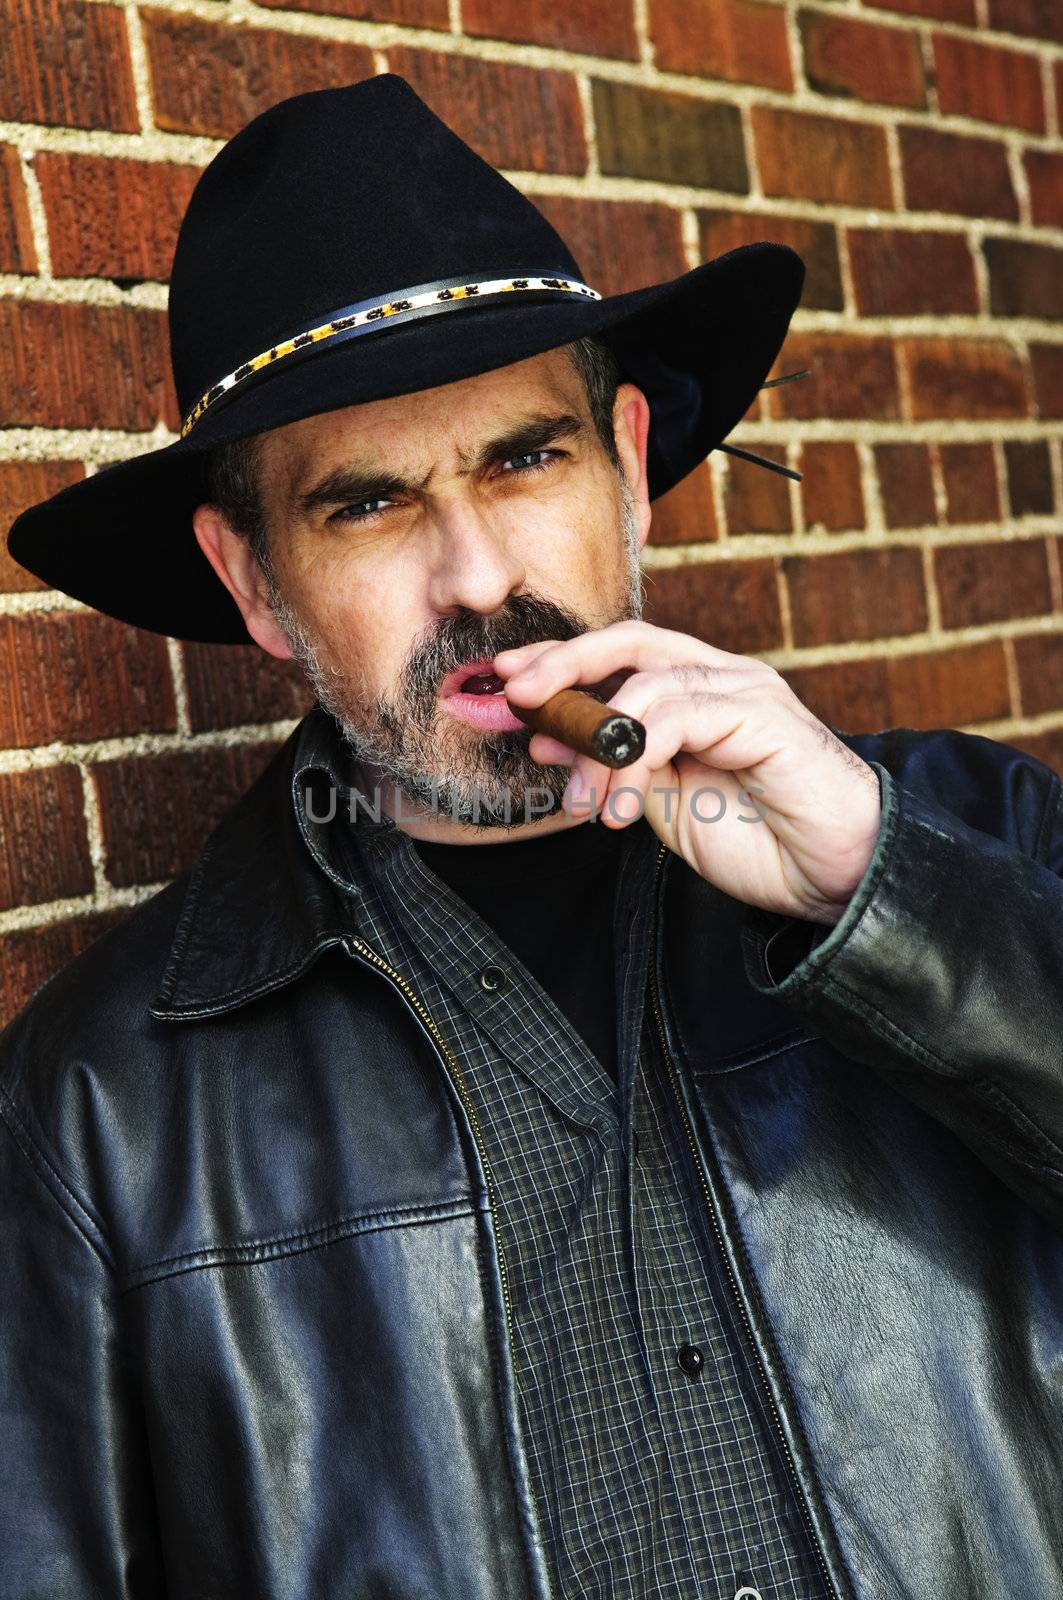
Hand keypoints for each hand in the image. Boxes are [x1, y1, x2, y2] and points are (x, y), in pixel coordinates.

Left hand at [493, 619, 881, 925]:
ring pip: (647, 686)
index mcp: (700, 693)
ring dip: (597, 747)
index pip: (622, 653)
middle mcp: (723, 679)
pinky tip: (623, 807)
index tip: (507, 683)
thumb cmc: (761, 842)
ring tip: (582, 807)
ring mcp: (747, 692)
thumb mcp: (664, 805)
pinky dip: (634, 757)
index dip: (562, 661)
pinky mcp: (765, 716)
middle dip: (565, 664)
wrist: (836, 879)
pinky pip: (680, 715)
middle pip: (632, 642)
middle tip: (518, 698)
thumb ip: (614, 767)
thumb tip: (549, 742)